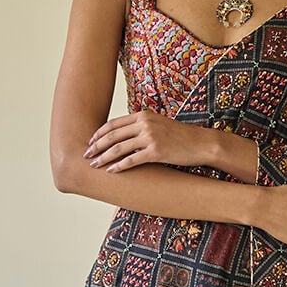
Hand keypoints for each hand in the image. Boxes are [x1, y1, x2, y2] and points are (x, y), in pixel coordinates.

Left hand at [84, 109, 213, 173]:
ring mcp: (150, 137)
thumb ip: (140, 126)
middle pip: (112, 135)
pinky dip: (119, 166)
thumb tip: (122, 135)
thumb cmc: (179, 136)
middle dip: (96, 146)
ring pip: (119, 148)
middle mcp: (144, 123)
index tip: (90, 142)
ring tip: (94, 165)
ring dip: (103, 158)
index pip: (114, 123)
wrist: (201, 143)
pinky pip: (132, 160)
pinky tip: (111, 171)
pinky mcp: (156, 151)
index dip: (99, 134)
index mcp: (143, 115)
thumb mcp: (158, 124)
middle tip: (86, 155)